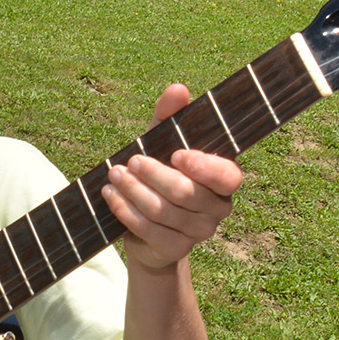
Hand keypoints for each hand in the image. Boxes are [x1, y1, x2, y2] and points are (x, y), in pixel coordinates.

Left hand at [101, 83, 243, 270]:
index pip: (227, 176)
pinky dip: (126, 210)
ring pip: (164, 211)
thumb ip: (170, 116)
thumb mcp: (161, 141)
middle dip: (153, 174)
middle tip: (130, 161)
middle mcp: (218, 208)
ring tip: (114, 175)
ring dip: (134, 191)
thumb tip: (178, 89)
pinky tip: (111, 195)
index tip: (176, 153)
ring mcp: (199, 232)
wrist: (145, 225)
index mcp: (223, 178)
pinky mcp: (176, 250)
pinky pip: (149, 231)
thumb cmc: (159, 172)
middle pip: (186, 193)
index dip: (203, 167)